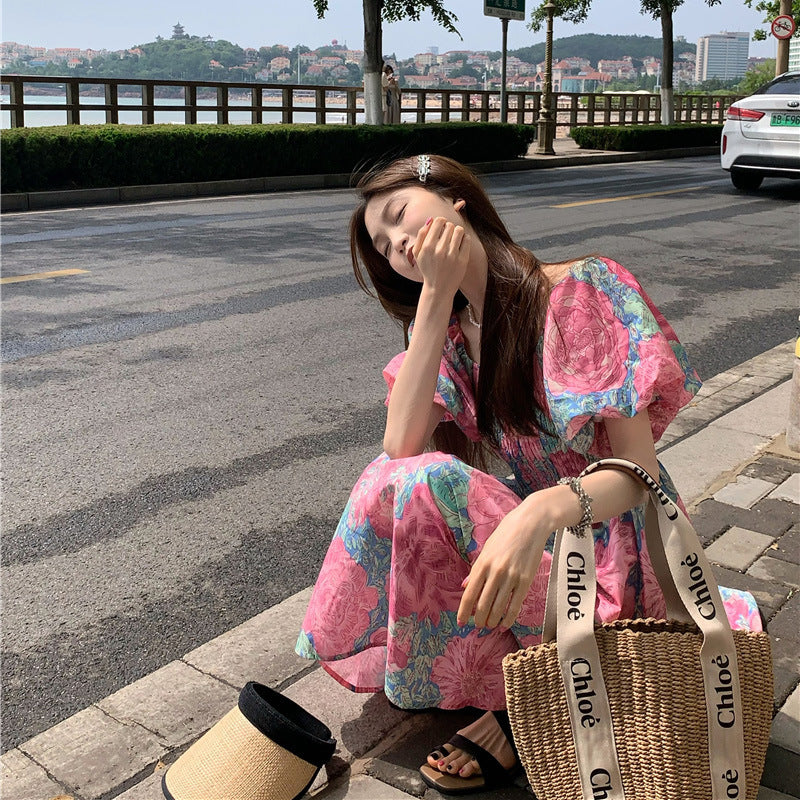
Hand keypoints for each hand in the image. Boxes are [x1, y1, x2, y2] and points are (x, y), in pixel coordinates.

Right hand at [412, 216, 469, 299]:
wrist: (438, 289)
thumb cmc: (427, 269)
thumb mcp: (417, 254)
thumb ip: (421, 235)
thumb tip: (431, 219)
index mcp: (427, 247)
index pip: (438, 221)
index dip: (441, 221)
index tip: (442, 226)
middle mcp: (440, 250)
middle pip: (450, 225)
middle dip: (449, 228)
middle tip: (448, 236)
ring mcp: (452, 255)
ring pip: (459, 230)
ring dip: (457, 232)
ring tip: (454, 239)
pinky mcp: (462, 260)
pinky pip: (467, 240)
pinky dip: (464, 239)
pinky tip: (460, 245)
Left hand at [457, 503, 550, 629]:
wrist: (530, 524)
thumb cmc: (506, 534)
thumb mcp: (486, 549)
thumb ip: (476, 570)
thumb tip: (465, 586)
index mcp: (482, 564)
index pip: (469, 594)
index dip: (464, 611)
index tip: (461, 622)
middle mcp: (494, 572)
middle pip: (482, 604)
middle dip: (478, 619)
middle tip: (477, 625)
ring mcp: (510, 577)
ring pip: (498, 608)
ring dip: (492, 620)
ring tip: (489, 625)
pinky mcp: (525, 580)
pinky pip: (515, 605)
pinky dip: (508, 618)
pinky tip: (504, 624)